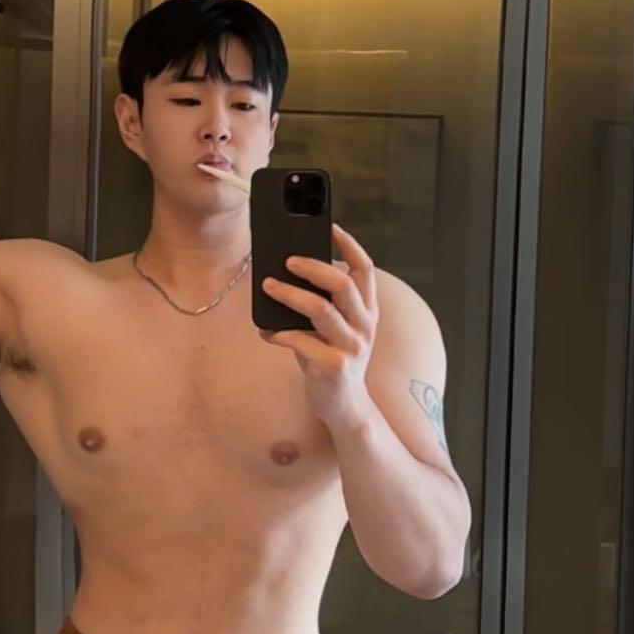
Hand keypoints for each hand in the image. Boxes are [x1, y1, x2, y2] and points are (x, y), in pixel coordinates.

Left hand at [258, 223, 378, 427]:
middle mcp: (365, 326)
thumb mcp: (331, 330)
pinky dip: (280, 333)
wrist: (344, 406)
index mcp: (367, 311)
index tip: (330, 227)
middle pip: (342, 284)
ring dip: (289, 294)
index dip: (349, 245)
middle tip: (287, 259)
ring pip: (320, 309)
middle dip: (312, 267)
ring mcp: (352, 346)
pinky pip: (302, 341)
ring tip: (267, 286)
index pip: (365, 269)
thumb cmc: (329, 360)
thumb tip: (283, 275)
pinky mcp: (335, 366)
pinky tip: (266, 332)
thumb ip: (319, 306)